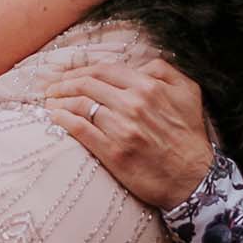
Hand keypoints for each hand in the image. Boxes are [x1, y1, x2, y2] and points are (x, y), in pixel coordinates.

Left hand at [42, 59, 216, 210]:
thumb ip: (163, 70)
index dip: (79, 70)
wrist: (193, 178)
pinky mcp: (112, 151)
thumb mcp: (188, 92)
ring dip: (58, 101)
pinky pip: (80, 129)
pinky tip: (54, 118)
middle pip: (86, 85)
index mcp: (148, 86)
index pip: (103, 70)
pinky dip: (62, 120)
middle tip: (50, 88)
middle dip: (63, 84)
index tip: (67, 75)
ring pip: (79, 105)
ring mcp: (121, 128)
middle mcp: (133, 104)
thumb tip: (139, 64)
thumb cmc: (190, 135)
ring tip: (48, 102)